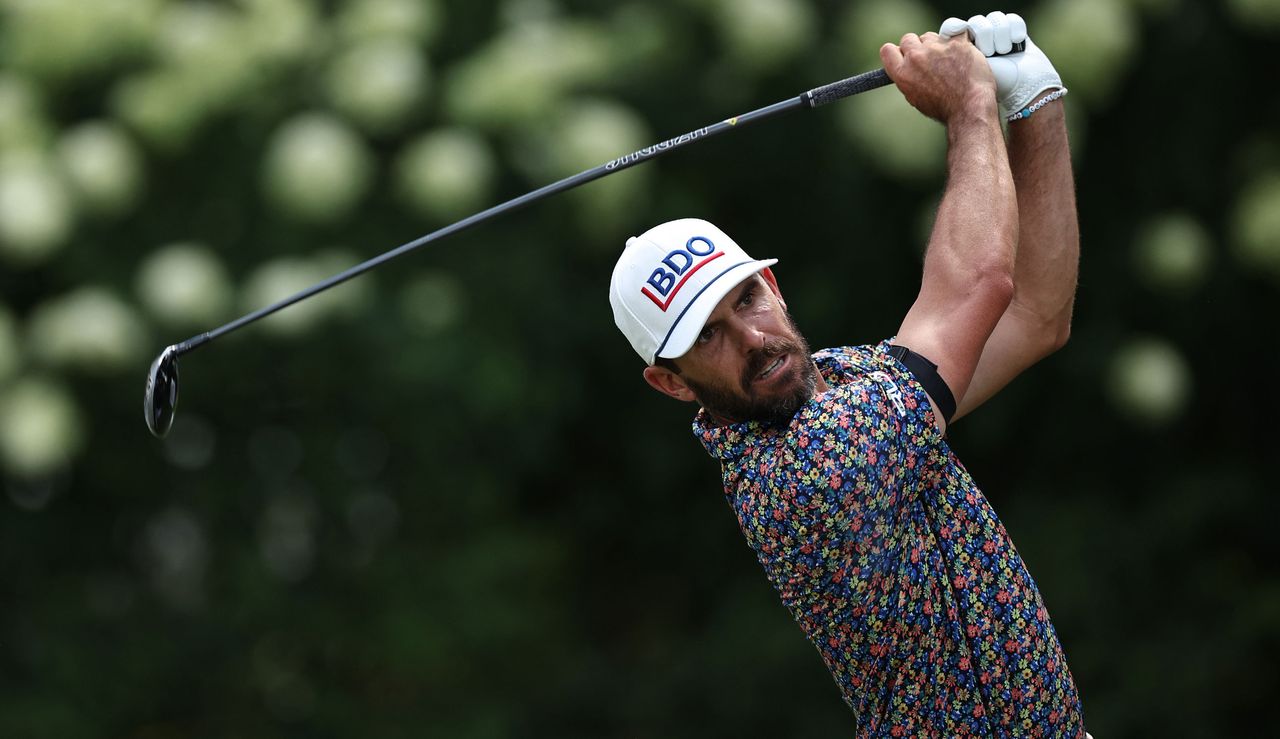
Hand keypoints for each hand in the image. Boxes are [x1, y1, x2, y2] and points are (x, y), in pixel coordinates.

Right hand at [879, 32, 996, 123]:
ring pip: (930, 36)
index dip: (898, 51)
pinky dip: (959, 40)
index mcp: (903, 73)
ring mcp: (936, 48)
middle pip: (908, 39)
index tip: (905, 55)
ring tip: (950, 61)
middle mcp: (916, 58)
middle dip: (917, 46)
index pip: (887, 50)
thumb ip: (908, 78)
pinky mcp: (956, 42)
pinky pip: (954, 32)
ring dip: (937, 44)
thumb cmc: (945, 108)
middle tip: (929, 58)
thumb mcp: (916, 97)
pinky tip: (963, 52)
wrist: (970, 107)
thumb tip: (909, 67)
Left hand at [940, 11, 1063, 119]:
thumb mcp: (963, 70)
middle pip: (977, 22)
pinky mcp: (1015, 31)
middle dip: (985, 41)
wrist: (1020, 90)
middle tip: (990, 56)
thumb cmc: (986, 86)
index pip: (954, 26)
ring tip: (1004, 54)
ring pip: (995, 19)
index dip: (962, 31)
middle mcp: (977, 39)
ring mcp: (996, 34)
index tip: (970, 43)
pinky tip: (1017, 46)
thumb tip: (950, 30)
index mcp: (959, 49)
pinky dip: (1015, 33)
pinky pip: (1012, 19)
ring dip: (1001, 39)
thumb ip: (951, 52)